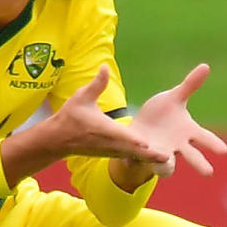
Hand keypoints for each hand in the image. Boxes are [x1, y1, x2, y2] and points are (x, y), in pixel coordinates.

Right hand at [46, 65, 169, 162]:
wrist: (59, 138)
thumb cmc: (70, 116)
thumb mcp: (81, 97)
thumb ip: (96, 84)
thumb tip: (105, 66)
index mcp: (103, 129)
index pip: (121, 135)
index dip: (134, 140)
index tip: (147, 144)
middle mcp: (109, 142)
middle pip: (132, 150)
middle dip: (149, 154)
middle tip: (168, 157)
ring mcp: (110, 150)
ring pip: (132, 155)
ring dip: (148, 158)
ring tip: (168, 160)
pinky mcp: (111, 153)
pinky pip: (129, 156)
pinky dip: (141, 158)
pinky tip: (155, 159)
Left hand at [128, 63, 226, 176]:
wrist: (141, 125)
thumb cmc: (162, 112)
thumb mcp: (175, 97)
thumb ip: (190, 85)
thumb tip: (206, 66)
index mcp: (188, 131)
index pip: (204, 138)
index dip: (213, 144)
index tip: (223, 150)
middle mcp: (178, 146)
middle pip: (192, 156)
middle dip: (199, 163)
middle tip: (209, 172)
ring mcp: (162, 153)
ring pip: (168, 164)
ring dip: (167, 164)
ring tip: (167, 161)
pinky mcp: (145, 155)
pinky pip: (146, 160)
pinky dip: (146, 158)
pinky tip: (143, 155)